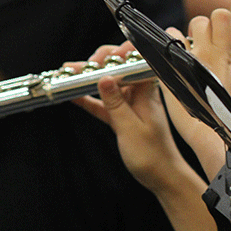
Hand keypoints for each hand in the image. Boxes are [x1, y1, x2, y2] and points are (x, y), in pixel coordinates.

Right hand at [72, 40, 196, 193]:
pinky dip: (89, 99)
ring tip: (68, 72)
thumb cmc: (153, 154)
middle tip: (78, 67)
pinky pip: (103, 103)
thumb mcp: (130, 128)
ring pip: (108, 85)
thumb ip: (115, 102)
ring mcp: (130, 104)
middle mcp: (140, 93)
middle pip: (118, 69)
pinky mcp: (122, 117)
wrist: (162, 176)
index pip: (136, 61)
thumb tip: (103, 78)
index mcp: (148, 91)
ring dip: (88, 79)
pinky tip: (73, 95)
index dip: (119, 53)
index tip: (99, 58)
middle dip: (98, 63)